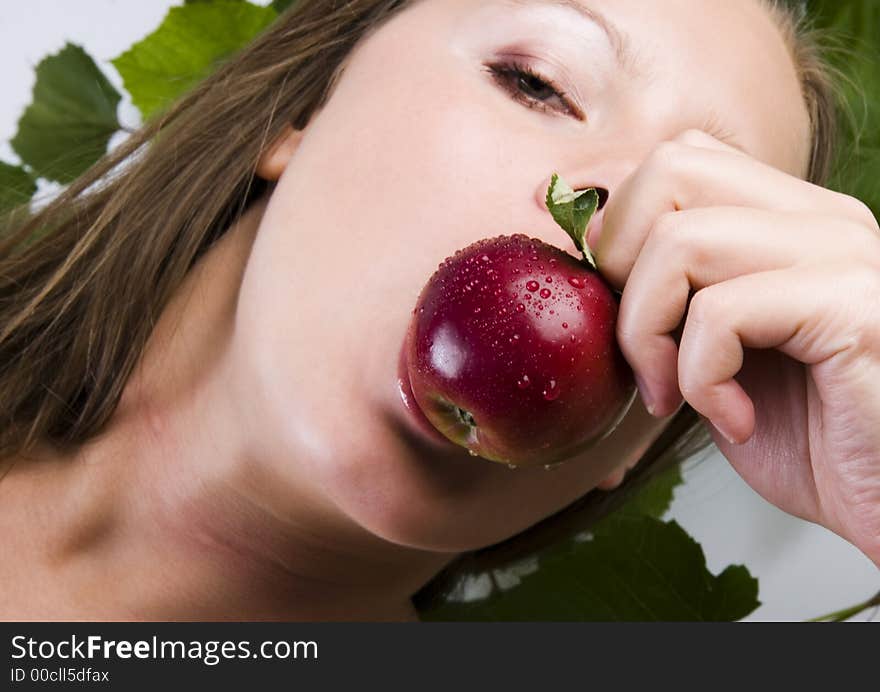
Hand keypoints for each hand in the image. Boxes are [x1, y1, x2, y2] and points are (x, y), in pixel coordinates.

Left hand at [595, 129, 879, 565]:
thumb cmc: (811, 441)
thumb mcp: (720, 357)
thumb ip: (671, 297)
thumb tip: (593, 243)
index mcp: (790, 221)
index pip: (679, 159)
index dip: (620, 231)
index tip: (621, 313)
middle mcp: (822, 220)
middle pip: (671, 168)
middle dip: (622, 265)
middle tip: (642, 349)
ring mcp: (844, 255)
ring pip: (683, 240)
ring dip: (648, 332)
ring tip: (677, 396)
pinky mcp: (855, 307)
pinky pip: (722, 313)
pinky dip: (701, 378)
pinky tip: (736, 420)